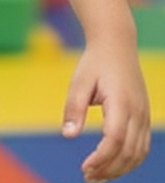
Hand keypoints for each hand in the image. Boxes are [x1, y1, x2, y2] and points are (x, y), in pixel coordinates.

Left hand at [61, 41, 149, 181]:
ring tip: (99, 175)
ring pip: (139, 153)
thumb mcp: (79, 81)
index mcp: (121, 103)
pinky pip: (142, 146)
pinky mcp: (145, 116)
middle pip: (128, 151)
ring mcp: (144, 115)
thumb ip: (74, 108)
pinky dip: (130, 160)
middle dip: (109, 169)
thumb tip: (68, 135)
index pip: (115, 139)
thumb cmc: (95, 63)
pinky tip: (113, 164)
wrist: (116, 44)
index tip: (85, 168)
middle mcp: (138, 112)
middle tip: (88, 177)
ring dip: (120, 168)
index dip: (102, 158)